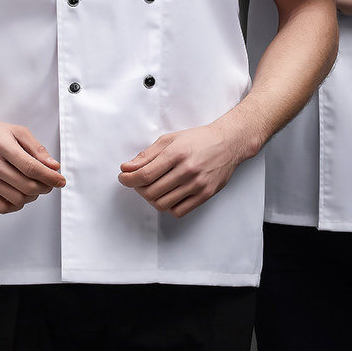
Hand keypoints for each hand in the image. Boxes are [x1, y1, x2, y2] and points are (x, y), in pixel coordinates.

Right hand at [0, 110, 65, 213]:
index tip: (61, 180)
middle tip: (50, 183)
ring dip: (32, 196)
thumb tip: (53, 166)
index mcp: (2, 146)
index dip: (50, 177)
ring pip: (17, 199)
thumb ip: (37, 149)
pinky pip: (2, 207)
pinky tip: (20, 194)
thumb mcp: (17, 132)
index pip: (31, 168)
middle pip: (26, 186)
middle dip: (45, 187)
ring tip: (35, 187)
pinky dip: (17, 205)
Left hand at [118, 124, 244, 217]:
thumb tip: (127, 168)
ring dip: (151, 199)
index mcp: (177, 153)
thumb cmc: (199, 139)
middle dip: (138, 189)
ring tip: (152, 188)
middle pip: (151, 191)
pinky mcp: (205, 195)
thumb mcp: (170, 139)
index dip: (129, 179)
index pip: (145, 174)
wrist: (228, 143)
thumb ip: (147, 155)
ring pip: (162, 203)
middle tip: (137, 182)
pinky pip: (178, 211)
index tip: (124, 178)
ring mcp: (197, 184)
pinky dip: (168, 207)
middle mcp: (187, 170)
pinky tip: (168, 195)